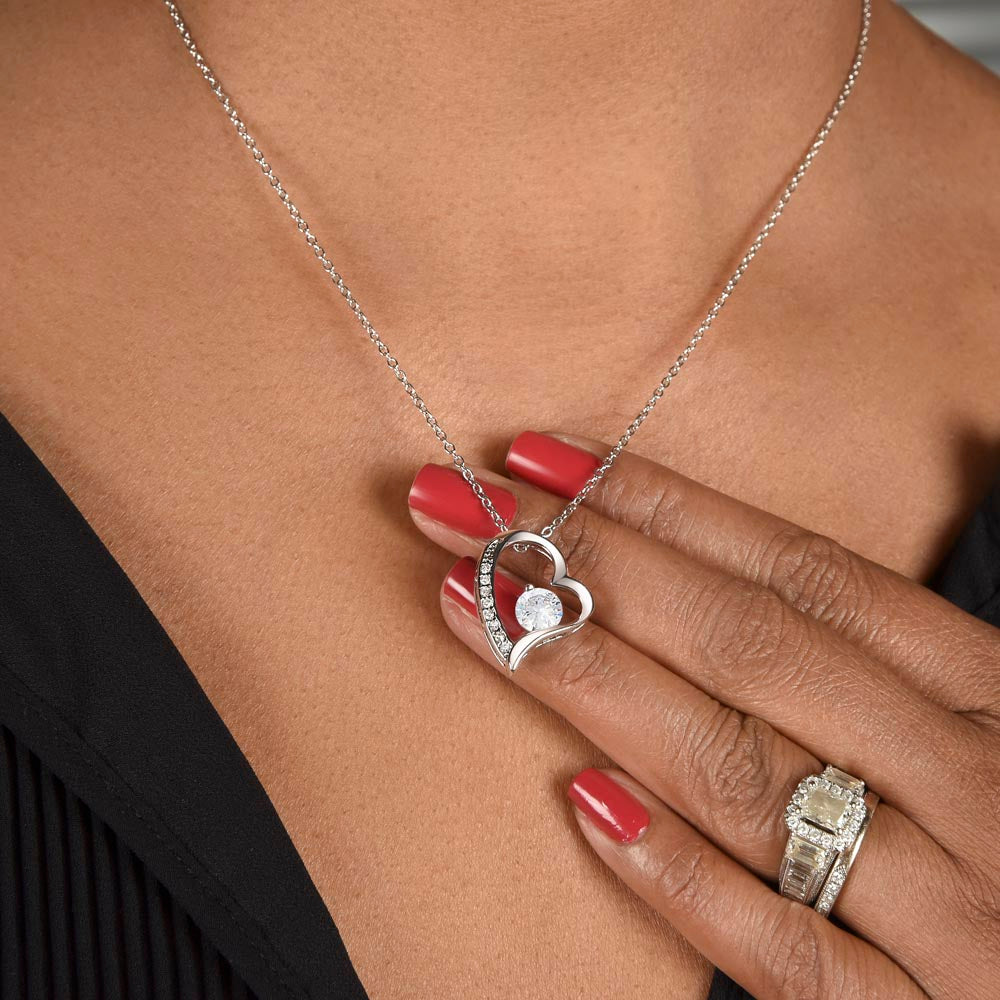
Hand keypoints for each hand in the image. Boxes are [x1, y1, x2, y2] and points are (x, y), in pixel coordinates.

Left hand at [407, 432, 999, 998]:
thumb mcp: (981, 719)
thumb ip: (878, 650)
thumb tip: (713, 551)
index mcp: (989, 693)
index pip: (798, 571)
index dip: (662, 504)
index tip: (543, 458)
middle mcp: (972, 782)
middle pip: (746, 644)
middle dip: (590, 563)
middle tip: (465, 505)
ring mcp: (952, 910)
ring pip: (738, 773)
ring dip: (590, 681)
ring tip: (471, 607)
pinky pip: (785, 952)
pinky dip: (682, 876)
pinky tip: (582, 804)